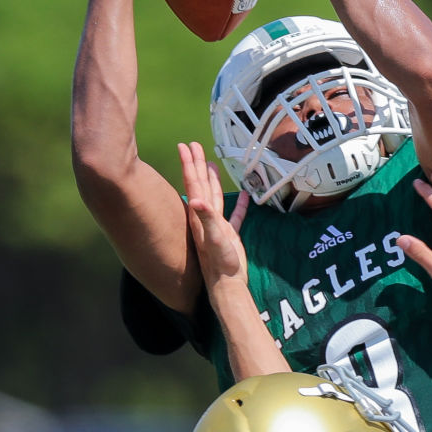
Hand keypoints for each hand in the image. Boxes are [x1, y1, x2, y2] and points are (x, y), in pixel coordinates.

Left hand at [179, 142, 249, 289]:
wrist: (228, 285)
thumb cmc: (220, 264)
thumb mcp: (214, 239)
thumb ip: (206, 218)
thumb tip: (196, 199)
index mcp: (201, 216)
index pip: (194, 184)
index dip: (190, 165)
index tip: (185, 146)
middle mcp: (206, 218)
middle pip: (201, 185)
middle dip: (197, 165)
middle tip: (194, 145)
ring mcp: (218, 226)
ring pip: (215, 196)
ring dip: (212, 180)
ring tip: (211, 164)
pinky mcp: (230, 236)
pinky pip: (235, 216)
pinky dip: (240, 205)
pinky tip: (246, 197)